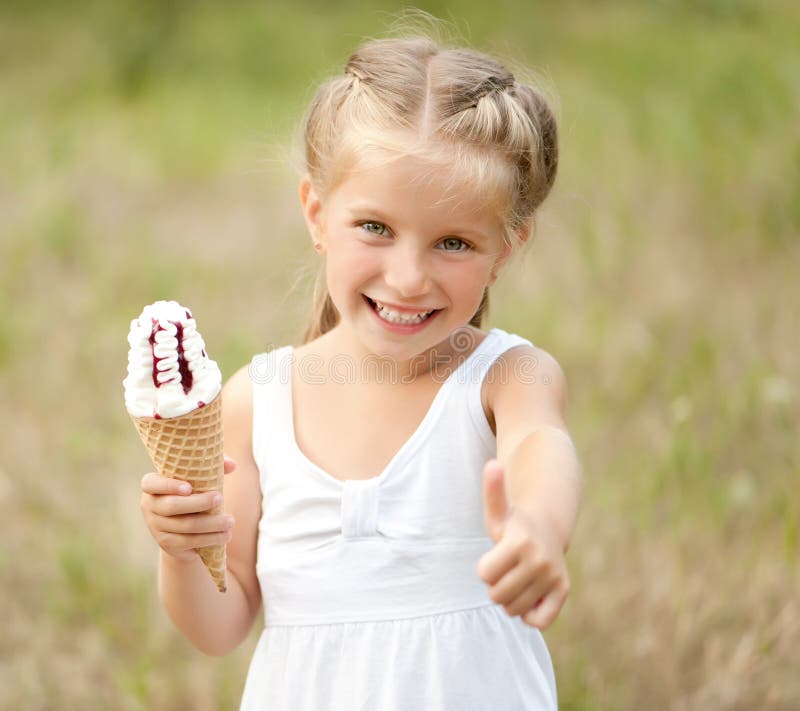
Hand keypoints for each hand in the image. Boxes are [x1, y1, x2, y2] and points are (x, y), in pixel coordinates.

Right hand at [140, 455, 236, 562]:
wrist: (185, 523)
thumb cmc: (194, 490)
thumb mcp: (201, 476)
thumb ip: (215, 466)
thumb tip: (233, 465)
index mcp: (152, 484)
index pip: (151, 483)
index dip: (168, 486)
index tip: (189, 488)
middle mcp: (149, 505)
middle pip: (172, 506)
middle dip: (199, 503)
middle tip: (221, 498)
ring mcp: (155, 526)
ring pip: (184, 526)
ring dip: (211, 524)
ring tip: (230, 521)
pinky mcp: (166, 543)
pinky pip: (188, 542)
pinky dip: (208, 539)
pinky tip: (224, 536)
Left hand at [476, 458, 569, 628]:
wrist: (546, 529)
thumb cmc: (512, 523)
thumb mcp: (498, 510)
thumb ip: (492, 490)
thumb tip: (492, 464)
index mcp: (519, 541)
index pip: (484, 574)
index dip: (485, 567)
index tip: (496, 555)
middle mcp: (539, 560)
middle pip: (496, 595)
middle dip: (496, 584)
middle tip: (507, 567)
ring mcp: (553, 577)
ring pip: (514, 610)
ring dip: (510, 598)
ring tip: (517, 577)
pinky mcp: (563, 592)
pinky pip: (537, 622)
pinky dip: (529, 614)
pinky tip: (529, 594)